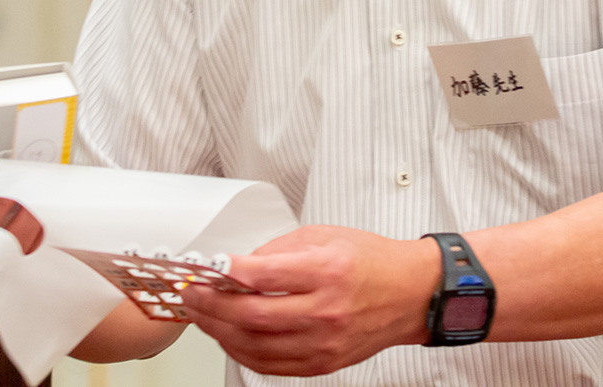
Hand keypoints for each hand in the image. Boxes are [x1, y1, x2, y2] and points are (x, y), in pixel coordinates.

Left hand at [176, 226, 439, 376]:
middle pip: (251, 316)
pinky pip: (270, 364)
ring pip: (254, 345)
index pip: (262, 274)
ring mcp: (323, 342)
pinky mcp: (322, 363)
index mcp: (326, 270)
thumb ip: (279, 250)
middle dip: (211, 306)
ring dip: (219, 331)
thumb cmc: (371, 262)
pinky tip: (230, 337)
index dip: (225, 273)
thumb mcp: (325, 236)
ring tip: (204, 316)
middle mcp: (325, 310)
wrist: (409, 294)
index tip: (206, 268)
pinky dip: (242, 352)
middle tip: (193, 294)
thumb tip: (238, 266)